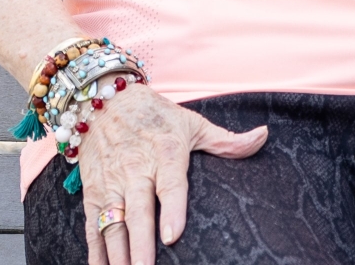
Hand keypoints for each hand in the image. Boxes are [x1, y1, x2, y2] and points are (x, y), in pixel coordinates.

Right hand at [75, 84, 266, 264]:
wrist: (107, 104)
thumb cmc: (158, 116)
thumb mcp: (193, 124)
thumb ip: (226, 140)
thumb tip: (263, 137)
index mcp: (166, 152)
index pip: (170, 184)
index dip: (172, 210)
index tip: (173, 236)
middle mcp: (136, 170)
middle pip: (138, 212)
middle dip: (140, 245)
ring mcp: (111, 184)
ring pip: (112, 224)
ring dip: (117, 255)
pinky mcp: (92, 193)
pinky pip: (92, 227)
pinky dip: (95, 252)